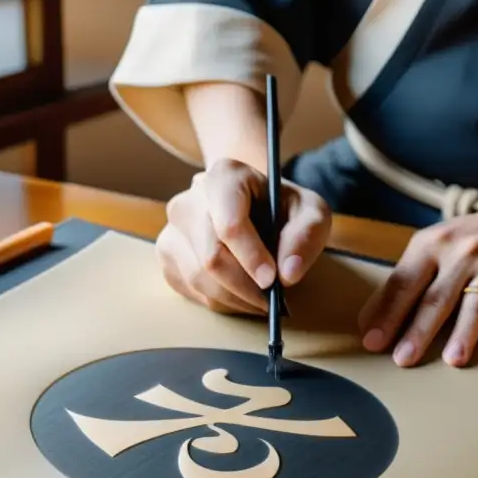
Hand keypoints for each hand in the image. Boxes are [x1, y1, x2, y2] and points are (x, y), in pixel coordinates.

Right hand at [156, 158, 331, 313]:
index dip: (251, 257)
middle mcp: (189, 199)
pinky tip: (239, 293)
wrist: (252, 203)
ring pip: (198, 277)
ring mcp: (172, 228)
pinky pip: (190, 288)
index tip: (272, 280)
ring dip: (234, 298)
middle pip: (212, 257)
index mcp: (225, 177)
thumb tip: (288, 273)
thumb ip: (306, 235)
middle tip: (272, 300)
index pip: (229, 224)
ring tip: (260, 299)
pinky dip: (219, 301)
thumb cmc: (281, 207)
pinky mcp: (166, 254)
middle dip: (245, 287)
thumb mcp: (310, 211)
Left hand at [358, 203, 477, 366]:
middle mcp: (463, 252)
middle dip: (418, 331)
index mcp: (433, 244)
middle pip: (436, 298)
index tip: (372, 341)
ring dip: (464, 333)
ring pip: (476, 304)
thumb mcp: (440, 243)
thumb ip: (411, 275)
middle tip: (403, 359)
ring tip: (451, 360)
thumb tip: (372, 317)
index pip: (404, 282)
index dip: (386, 313)